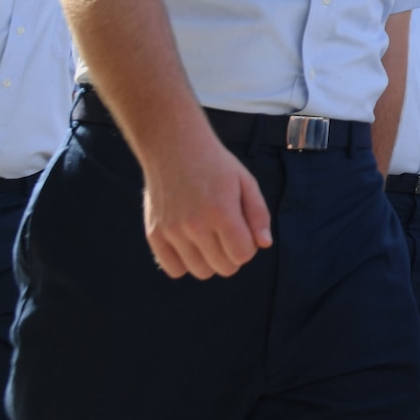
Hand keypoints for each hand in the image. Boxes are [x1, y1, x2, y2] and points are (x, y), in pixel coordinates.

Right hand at [137, 129, 271, 278]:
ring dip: (210, 260)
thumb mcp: (245, 181)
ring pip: (201, 272)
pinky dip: (185, 263)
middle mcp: (195, 225)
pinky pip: (174, 270)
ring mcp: (172, 231)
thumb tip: (264, 244)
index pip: (243, 255)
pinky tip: (190, 244)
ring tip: (209, 236)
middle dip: (232, 255)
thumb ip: (258, 214)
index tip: (243, 230)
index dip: (249, 246)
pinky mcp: (154, 234)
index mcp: (221, 211)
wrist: (173, 146)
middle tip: (227, 233)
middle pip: (224, 268)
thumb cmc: (215, 164)